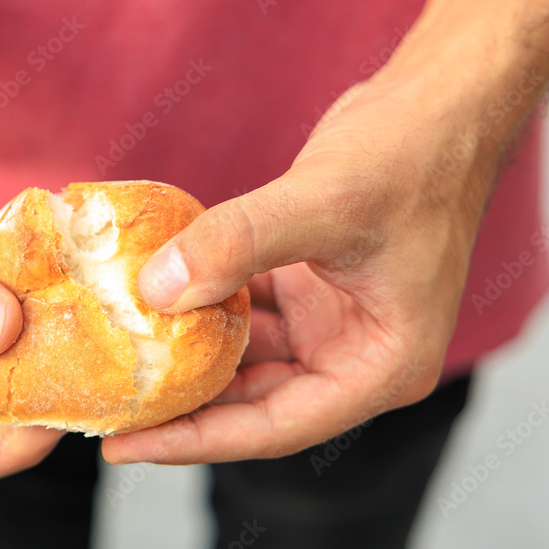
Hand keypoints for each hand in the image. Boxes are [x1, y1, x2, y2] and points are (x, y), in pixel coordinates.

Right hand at [0, 116, 62, 486]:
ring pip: (20, 354)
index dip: (4, 451)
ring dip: (56, 341)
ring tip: (95, 321)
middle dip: (42, 394)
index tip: (52, 422)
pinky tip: (80, 275)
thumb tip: (2, 330)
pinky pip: (26, 297)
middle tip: (94, 369)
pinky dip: (52, 291)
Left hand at [101, 73, 498, 464]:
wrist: (439, 103)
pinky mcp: (308, 289)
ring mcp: (331, 323)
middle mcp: (355, 356)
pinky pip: (243, 312)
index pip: (275, 427)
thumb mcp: (322, 202)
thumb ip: (237, 245)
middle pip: (254, 403)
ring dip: (187, 355)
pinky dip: (202, 306)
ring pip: (244, 358)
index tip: (125, 445)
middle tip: (108, 408)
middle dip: (183, 406)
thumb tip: (155, 291)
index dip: (196, 439)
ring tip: (118, 361)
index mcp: (380, 366)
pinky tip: (154, 298)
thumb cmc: (409, 155)